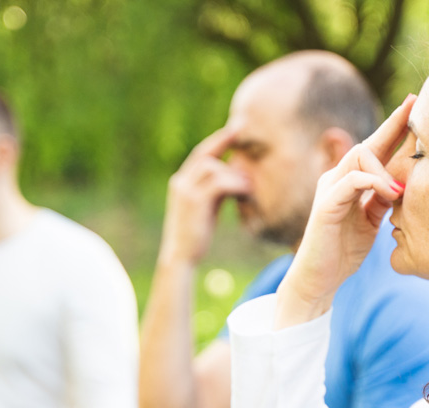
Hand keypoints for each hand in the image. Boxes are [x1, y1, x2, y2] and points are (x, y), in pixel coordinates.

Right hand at [159, 125, 250, 265]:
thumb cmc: (196, 236)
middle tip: (243, 128)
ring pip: (212, 167)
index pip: (200, 154)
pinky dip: (235, 184)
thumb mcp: (206, 208)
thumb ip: (215, 190)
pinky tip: (245, 192)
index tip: (234, 129)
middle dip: (224, 140)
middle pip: (205, 154)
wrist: (181, 258)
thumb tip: (234, 176)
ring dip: (234, 173)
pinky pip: (218, 183)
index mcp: (181, 182)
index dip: (217, 141)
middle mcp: (180, 182)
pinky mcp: (194, 202)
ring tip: (248, 185)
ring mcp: (185, 191)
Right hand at [275, 94, 415, 328]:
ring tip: (403, 183)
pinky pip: (349, 182)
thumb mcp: (370, 221)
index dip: (394, 128)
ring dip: (386, 163)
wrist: (318, 280)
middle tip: (414, 110)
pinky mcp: (325, 207)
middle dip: (392, 127)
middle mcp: (337, 180)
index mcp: (349, 182)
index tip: (415, 107)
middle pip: (367, 144)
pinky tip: (390, 191)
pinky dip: (372, 182)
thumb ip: (382, 199)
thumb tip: (405, 181)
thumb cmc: (342, 251)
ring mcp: (329, 190)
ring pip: (358, 156)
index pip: (374, 149)